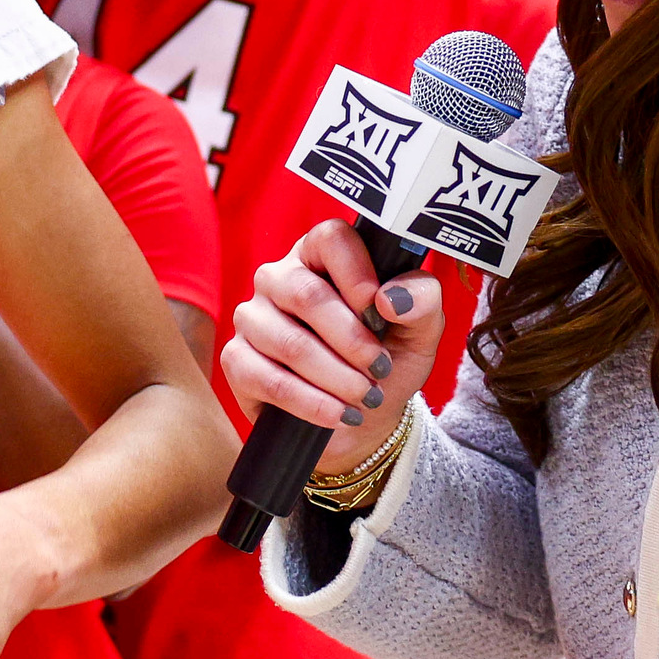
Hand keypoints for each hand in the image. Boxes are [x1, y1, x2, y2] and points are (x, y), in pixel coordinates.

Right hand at [222, 219, 445, 478]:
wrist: (362, 418)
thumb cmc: (386, 361)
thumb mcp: (419, 331)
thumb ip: (422, 300)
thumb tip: (391, 298)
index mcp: (322, 256)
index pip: (331, 239)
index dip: (357, 273)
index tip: (381, 311)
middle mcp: (280, 278)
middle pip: (306, 295)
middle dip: (350, 339)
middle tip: (379, 368)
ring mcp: (252, 317)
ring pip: (289, 342)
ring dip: (335, 376)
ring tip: (365, 397)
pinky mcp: (236, 359)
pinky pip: (267, 379)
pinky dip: (311, 402)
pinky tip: (338, 413)